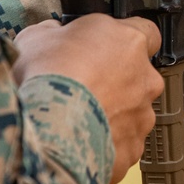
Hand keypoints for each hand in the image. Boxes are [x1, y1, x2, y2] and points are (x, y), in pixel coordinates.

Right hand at [12, 14, 163, 183]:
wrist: (46, 129)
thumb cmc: (45, 78)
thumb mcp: (37, 37)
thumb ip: (55, 32)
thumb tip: (53, 34)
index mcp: (129, 42)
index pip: (147, 33)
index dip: (124, 41)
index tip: (107, 47)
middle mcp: (144, 79)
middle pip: (138, 77)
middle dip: (116, 82)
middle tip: (84, 87)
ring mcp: (141, 117)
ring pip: (131, 114)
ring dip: (111, 114)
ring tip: (77, 119)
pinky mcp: (132, 150)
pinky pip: (121, 145)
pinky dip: (105, 144)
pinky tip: (79, 142)